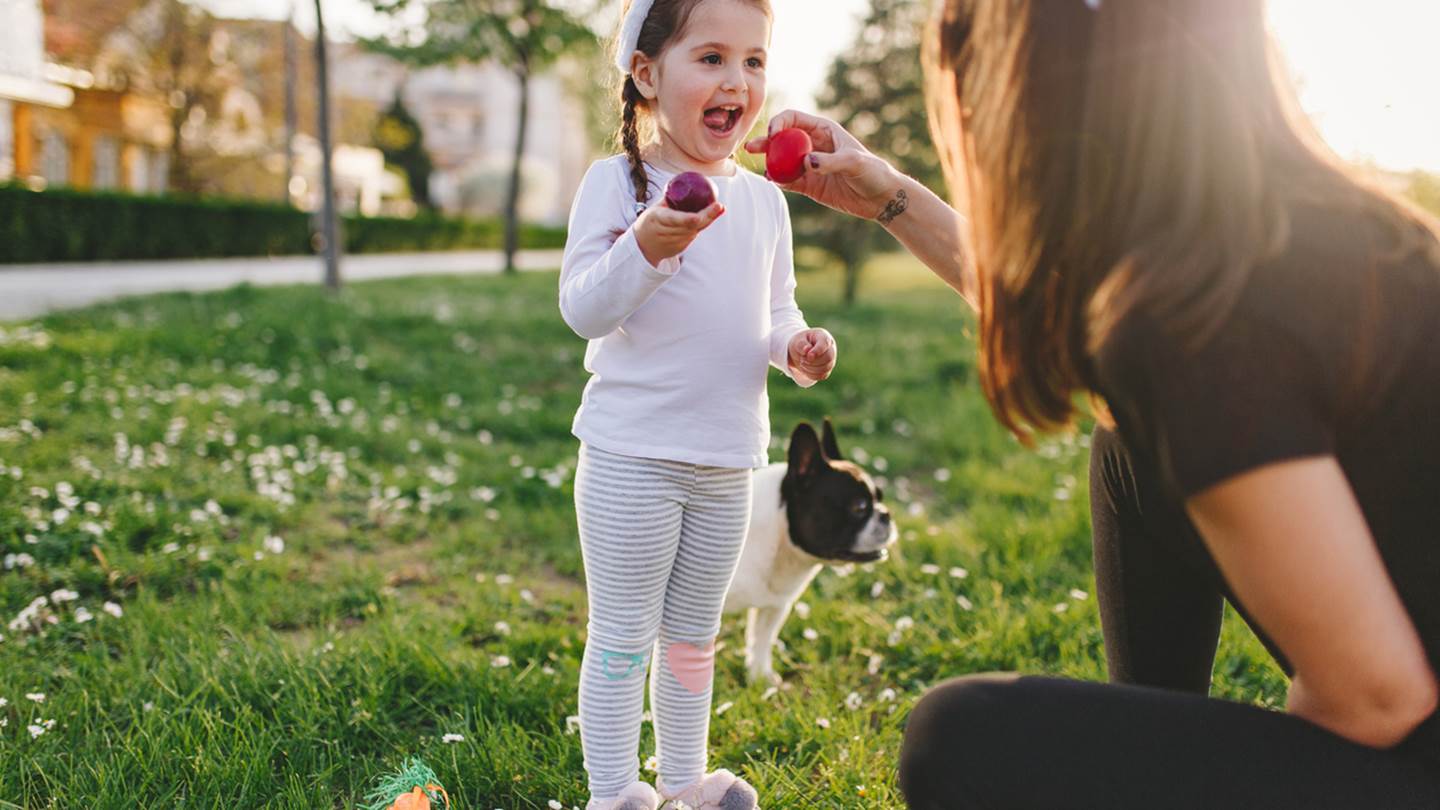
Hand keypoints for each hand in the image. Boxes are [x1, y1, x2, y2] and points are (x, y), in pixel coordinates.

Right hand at [633, 201, 724, 266]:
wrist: (643, 246)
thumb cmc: (651, 221)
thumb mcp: (656, 208)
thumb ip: (671, 199)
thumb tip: (690, 183)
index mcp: (657, 218)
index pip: (675, 220)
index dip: (689, 219)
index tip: (697, 216)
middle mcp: (666, 232)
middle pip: (691, 226)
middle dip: (708, 216)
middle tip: (720, 206)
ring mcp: (673, 242)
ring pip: (695, 230)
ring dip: (706, 219)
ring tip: (717, 208)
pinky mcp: (680, 248)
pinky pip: (693, 235)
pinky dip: (700, 226)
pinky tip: (705, 218)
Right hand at [745, 110, 902, 221]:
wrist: (880, 197)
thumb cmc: (872, 172)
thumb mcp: (854, 162)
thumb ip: (830, 161)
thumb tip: (806, 162)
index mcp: (823, 130)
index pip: (794, 119)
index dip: (779, 122)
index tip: (773, 135)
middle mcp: (813, 145)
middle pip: (782, 139)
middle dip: (766, 141)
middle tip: (751, 147)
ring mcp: (809, 166)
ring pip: (782, 161)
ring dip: (769, 163)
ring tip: (762, 169)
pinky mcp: (809, 185)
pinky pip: (788, 181)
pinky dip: (779, 181)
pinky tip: (774, 182)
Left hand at [788, 328, 836, 381]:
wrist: (800, 352)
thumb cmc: (800, 343)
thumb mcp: (797, 340)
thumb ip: (801, 344)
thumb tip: (807, 350)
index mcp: (823, 336)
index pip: (825, 343)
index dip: (817, 351)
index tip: (808, 355)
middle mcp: (830, 348)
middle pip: (828, 357)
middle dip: (813, 361)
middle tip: (802, 359)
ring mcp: (831, 359)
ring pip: (826, 368)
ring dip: (811, 368)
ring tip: (802, 363)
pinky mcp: (827, 369)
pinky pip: (822, 375)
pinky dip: (812, 374)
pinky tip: (805, 369)